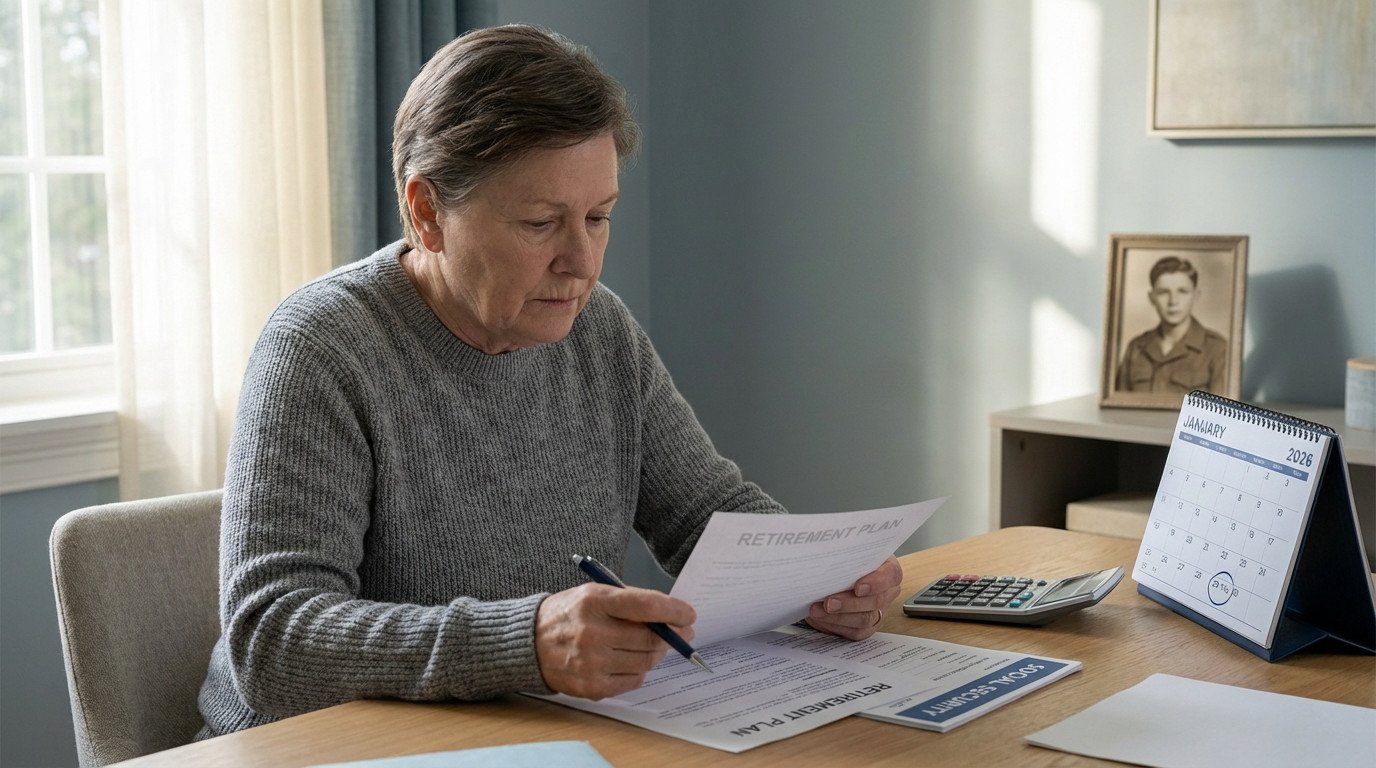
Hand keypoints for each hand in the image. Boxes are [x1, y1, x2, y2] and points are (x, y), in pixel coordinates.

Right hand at [535, 583, 695, 699]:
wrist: (529, 643)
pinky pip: (633, 681)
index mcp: (594, 601)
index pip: (645, 606)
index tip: (689, 614)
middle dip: (673, 635)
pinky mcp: (591, 686)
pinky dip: (639, 671)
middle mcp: (592, 632)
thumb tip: (669, 616)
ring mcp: (591, 663)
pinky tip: (631, 660)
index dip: (673, 611)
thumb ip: (629, 603)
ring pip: (645, 662)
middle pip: (650, 638)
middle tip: (682, 632)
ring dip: (657, 653)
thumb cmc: (568, 615)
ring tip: (655, 645)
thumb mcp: (593, 594)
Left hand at [805, 555, 902, 640]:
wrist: (834, 577)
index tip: (858, 587)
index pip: (891, 575)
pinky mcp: (866, 627)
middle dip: (850, 603)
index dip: (877, 582)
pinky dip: (835, 626)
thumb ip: (844, 552)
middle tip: (829, 602)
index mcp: (888, 569)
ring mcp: (878, 611)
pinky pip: (854, 632)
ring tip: (816, 611)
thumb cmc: (845, 561)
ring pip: (865, 619)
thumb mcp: (847, 552)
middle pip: (877, 601)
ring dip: (839, 617)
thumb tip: (827, 552)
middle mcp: (887, 592)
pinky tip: (820, 619)